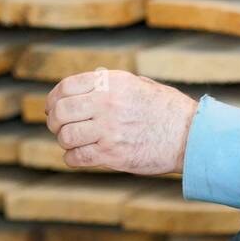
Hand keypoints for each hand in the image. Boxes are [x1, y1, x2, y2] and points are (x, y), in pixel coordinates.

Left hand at [44, 70, 198, 175]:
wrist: (188, 134)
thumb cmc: (164, 108)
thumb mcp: (136, 84)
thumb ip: (108, 84)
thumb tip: (80, 86)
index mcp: (111, 82)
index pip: (66, 87)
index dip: (53, 98)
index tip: (51, 107)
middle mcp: (107, 103)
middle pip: (60, 111)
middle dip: (53, 121)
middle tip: (57, 126)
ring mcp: (109, 130)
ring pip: (65, 136)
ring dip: (63, 140)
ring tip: (71, 142)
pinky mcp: (113, 154)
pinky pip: (77, 157)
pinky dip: (71, 158)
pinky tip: (77, 156)